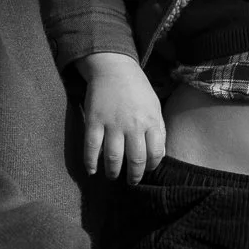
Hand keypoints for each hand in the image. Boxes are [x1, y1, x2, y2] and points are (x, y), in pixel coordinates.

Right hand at [77, 53, 164, 183]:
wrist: (114, 68)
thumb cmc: (137, 89)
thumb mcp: (155, 106)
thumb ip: (158, 129)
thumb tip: (158, 154)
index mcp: (151, 121)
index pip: (156, 153)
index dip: (152, 166)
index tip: (148, 169)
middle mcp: (133, 125)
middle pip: (135, 160)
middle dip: (134, 176)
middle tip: (132, 181)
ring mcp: (112, 123)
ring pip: (113, 158)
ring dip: (113, 172)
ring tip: (113, 176)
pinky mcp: (94, 121)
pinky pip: (91, 147)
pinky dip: (90, 163)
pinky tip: (92, 171)